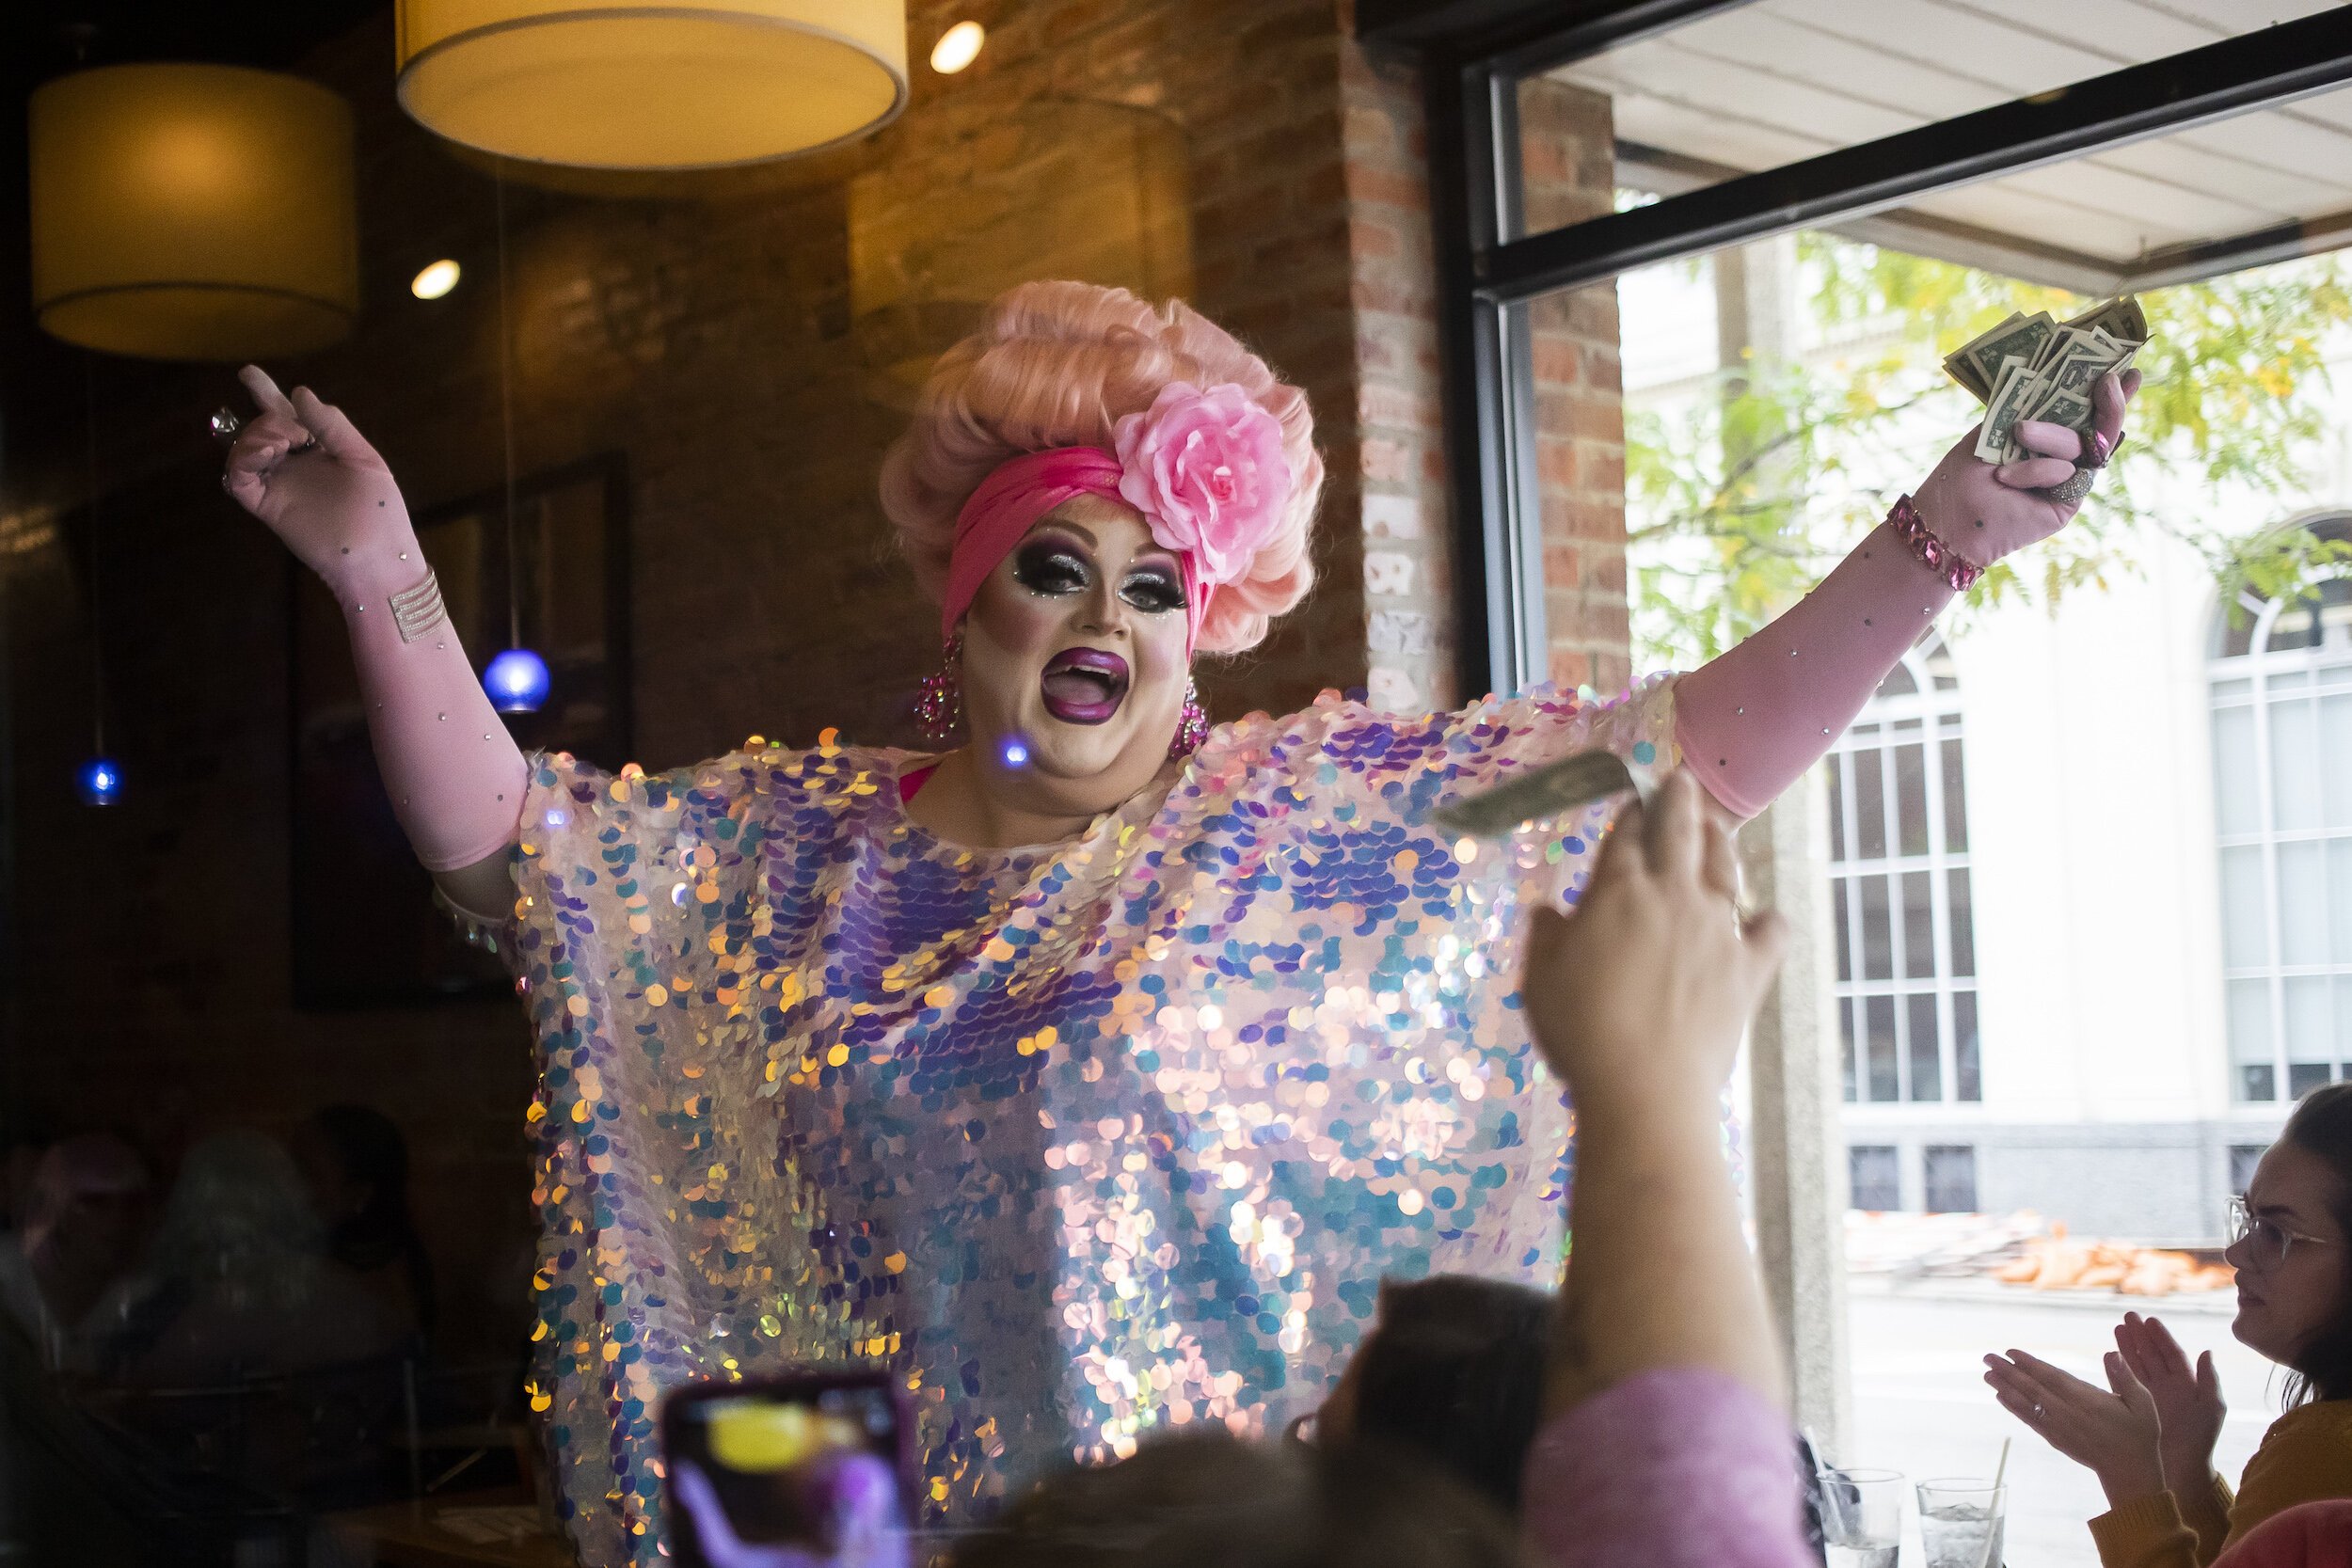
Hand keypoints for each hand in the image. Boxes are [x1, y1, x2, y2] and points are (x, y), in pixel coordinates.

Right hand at [222, 365, 413, 588]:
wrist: (377, 557)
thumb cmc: (380, 509)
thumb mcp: (363, 459)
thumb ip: (332, 426)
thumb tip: (299, 393)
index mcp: (320, 450)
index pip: (289, 417)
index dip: (267, 395)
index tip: (248, 374)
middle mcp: (295, 465)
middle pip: (263, 428)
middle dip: (266, 415)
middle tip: (286, 424)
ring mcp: (279, 484)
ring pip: (247, 449)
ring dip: (256, 435)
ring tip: (281, 441)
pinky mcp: (267, 506)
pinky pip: (239, 478)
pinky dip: (244, 459)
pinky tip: (266, 452)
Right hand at [1520, 771, 1788, 1120]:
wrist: (1647, 1086)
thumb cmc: (1581, 1030)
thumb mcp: (1540, 980)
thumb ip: (1546, 936)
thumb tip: (1550, 910)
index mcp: (1618, 891)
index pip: (1626, 837)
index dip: (1629, 814)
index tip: (1633, 800)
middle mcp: (1672, 895)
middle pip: (1679, 832)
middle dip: (1679, 800)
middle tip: (1682, 779)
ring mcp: (1718, 929)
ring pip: (1725, 869)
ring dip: (1721, 842)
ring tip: (1718, 826)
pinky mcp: (1750, 967)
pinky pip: (1770, 932)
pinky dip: (1769, 921)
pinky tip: (1767, 918)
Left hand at [1911, 369, 2140, 567]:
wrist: (1947, 517)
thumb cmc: (1963, 472)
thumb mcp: (1997, 427)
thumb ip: (2030, 407)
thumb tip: (2060, 380)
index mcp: (2046, 437)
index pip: (2084, 411)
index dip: (2108, 393)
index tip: (2126, 368)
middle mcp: (2063, 458)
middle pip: (2102, 428)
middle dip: (2110, 403)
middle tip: (2108, 380)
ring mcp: (2068, 480)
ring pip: (2085, 447)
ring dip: (2051, 437)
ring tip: (2020, 431)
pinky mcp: (2067, 503)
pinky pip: (2068, 474)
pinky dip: (2038, 470)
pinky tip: (2007, 476)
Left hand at [1984, 1347, 2165, 1507]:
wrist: (2130, 1470)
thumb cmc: (2139, 1433)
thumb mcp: (2142, 1402)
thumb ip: (2125, 1377)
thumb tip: (2112, 1353)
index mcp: (2087, 1400)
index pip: (2051, 1377)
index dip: (2029, 1363)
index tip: (2010, 1351)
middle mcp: (2068, 1413)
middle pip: (2032, 1388)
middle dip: (2008, 1371)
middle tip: (1987, 1356)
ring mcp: (2059, 1427)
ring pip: (2027, 1404)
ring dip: (2005, 1388)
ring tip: (1986, 1374)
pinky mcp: (2056, 1439)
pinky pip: (2031, 1420)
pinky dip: (2014, 1407)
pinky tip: (2001, 1396)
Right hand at [2115, 1311, 2224, 1488]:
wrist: (2182, 1467)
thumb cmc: (2201, 1438)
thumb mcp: (2213, 1408)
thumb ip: (2210, 1381)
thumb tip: (2207, 1351)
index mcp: (2187, 1384)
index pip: (2173, 1354)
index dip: (2162, 1337)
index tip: (2150, 1320)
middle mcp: (2166, 1386)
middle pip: (2151, 1354)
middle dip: (2140, 1335)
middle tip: (2128, 1316)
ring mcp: (2149, 1395)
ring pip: (2137, 1364)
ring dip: (2127, 1346)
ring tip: (2117, 1328)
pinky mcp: (2135, 1405)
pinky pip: (2124, 1382)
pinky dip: (2117, 1368)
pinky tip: (2109, 1355)